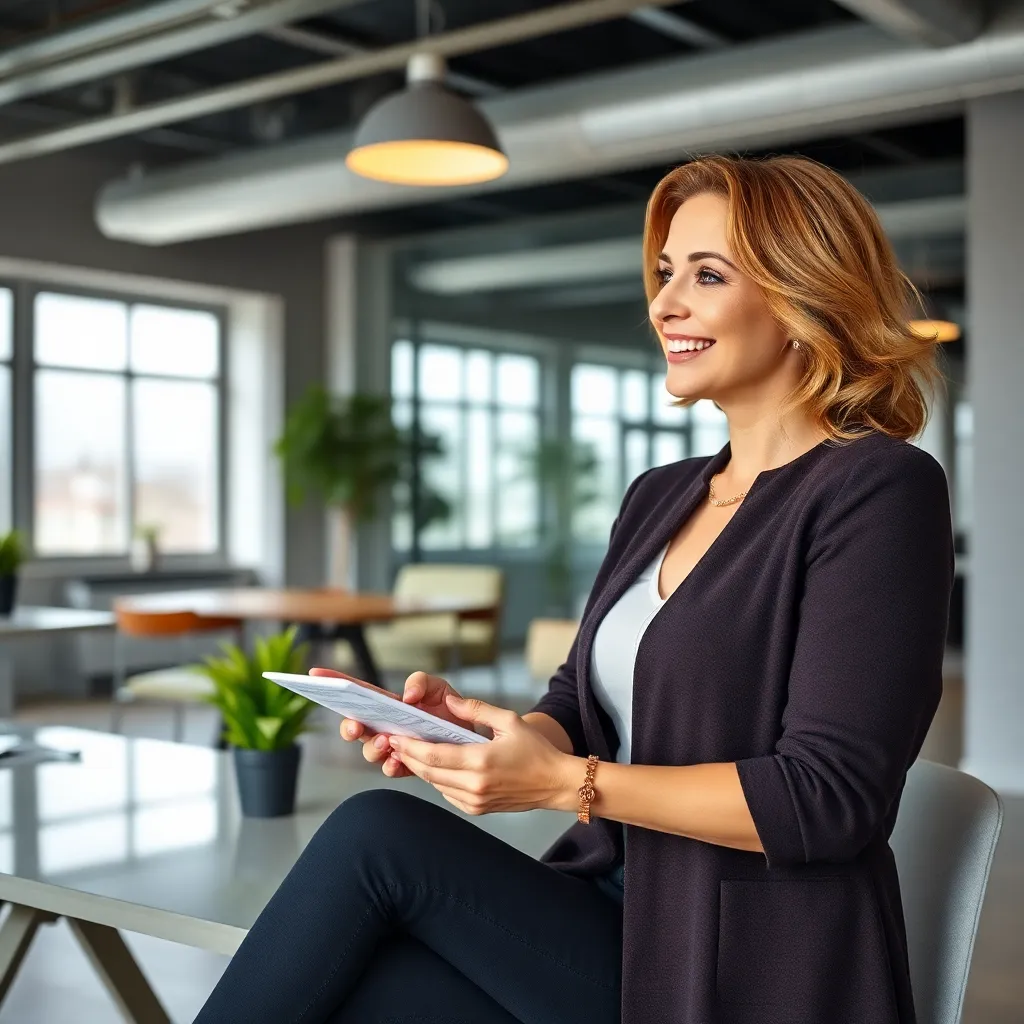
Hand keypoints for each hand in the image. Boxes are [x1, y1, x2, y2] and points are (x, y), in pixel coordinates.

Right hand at [315, 668, 468, 779]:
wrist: (473, 736)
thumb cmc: (452, 710)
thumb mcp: (438, 688)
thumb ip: (422, 682)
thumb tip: (407, 696)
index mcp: (388, 704)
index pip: (357, 692)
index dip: (334, 682)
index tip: (315, 676)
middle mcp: (385, 725)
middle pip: (354, 726)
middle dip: (349, 728)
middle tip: (358, 726)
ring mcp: (393, 747)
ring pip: (370, 751)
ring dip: (373, 748)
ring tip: (387, 742)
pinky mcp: (407, 765)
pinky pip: (391, 769)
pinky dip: (392, 766)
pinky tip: (398, 762)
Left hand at [388, 693, 573, 815]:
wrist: (555, 783)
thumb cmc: (536, 750)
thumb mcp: (509, 721)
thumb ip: (476, 709)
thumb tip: (450, 700)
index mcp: (480, 761)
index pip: (434, 756)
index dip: (410, 747)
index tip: (396, 736)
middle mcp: (474, 785)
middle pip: (429, 772)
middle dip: (408, 756)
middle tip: (394, 742)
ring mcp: (475, 801)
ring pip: (435, 785)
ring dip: (420, 769)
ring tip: (409, 752)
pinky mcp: (478, 809)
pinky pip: (447, 794)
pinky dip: (437, 780)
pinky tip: (434, 767)